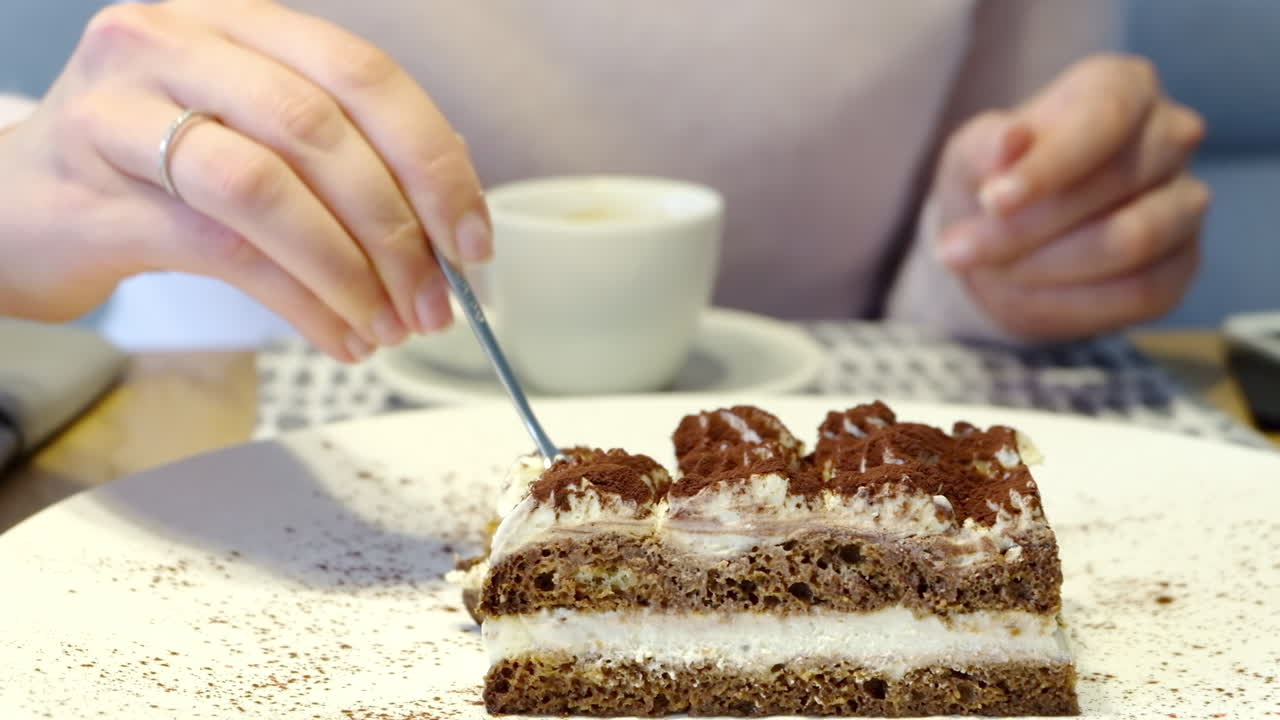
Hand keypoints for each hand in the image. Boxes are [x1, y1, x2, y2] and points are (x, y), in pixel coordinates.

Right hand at [0, 0, 486, 361]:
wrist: (19, 207)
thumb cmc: (153, 171)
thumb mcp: (250, 136)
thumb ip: (341, 157)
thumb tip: (449, 224)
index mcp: (237, 22)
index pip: (360, 74)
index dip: (431, 160)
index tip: (472, 239)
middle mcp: (175, 44)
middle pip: (318, 128)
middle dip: (397, 228)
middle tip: (436, 301)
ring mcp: (121, 111)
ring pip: (267, 190)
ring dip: (349, 272)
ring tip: (390, 325)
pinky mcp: (93, 194)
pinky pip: (224, 252)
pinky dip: (303, 304)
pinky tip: (341, 334)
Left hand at [932, 54, 1207, 340]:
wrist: (1006, 246)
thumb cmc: (994, 181)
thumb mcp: (970, 158)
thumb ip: (986, 147)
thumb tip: (1011, 140)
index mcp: (1123, 86)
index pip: (1103, 117)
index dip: (1049, 165)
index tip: (993, 201)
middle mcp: (1170, 134)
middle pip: (1115, 182)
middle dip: (1027, 227)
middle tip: (961, 250)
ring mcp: (1186, 200)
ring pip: (1132, 240)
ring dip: (1046, 265)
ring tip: (992, 268)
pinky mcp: (1184, 263)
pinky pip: (1140, 290)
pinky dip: (1070, 301)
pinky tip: (1028, 292)